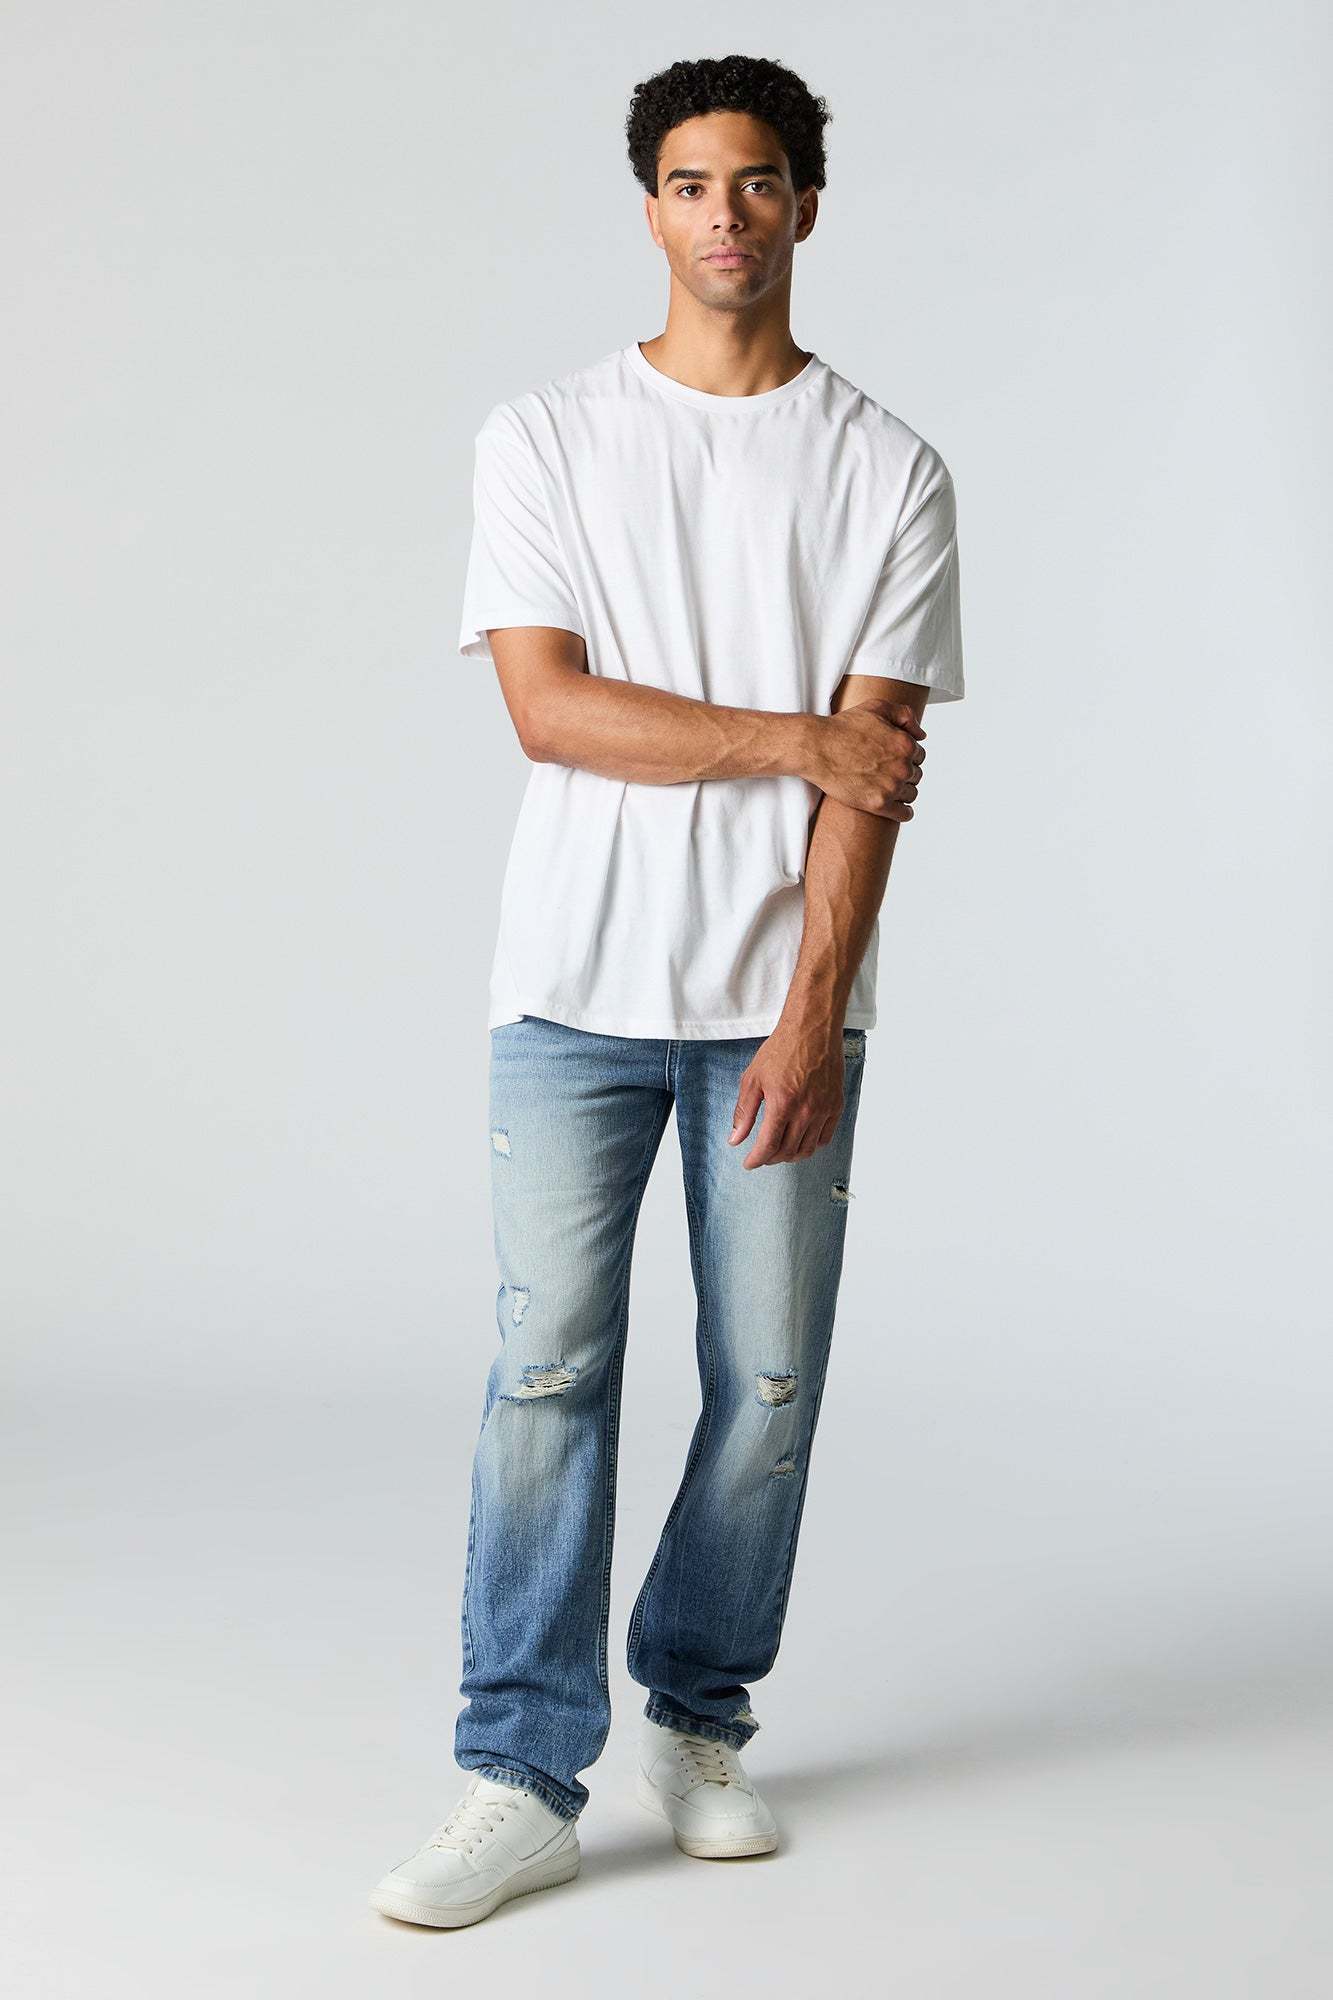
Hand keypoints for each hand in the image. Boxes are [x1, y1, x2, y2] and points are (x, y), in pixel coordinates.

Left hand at [727, 1019, 845, 1168]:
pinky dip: (810, 1145)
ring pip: (807, 1149)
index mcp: (782, 1104)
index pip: (768, 1146)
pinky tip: (800, 1139)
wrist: (812, 1030)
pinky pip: (824, 1138)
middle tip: (762, 1154)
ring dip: (790, 1155)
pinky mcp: (836, 1105)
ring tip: (779, 1149)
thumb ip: (744, 1112)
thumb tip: (735, 1139)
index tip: (749, 1163)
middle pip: (787, 1151)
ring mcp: (824, 1110)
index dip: (756, 1160)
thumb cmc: (781, 1050)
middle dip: (771, 1158)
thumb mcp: (753, 1078)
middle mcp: (806, 1111)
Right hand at [811, 700, 925, 817]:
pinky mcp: (878, 804)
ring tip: (889, 788)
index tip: (894, 759)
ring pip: (911, 794)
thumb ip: (904, 715)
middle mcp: (902, 766)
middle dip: (905, 773)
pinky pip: (904, 814)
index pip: (919, 755)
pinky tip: (896, 807)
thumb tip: (921, 735)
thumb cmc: (843, 727)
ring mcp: (891, 787)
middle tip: (887, 773)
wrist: (817, 748)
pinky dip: (904, 812)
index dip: (907, 756)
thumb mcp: (876, 707)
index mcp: (905, 744)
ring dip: (904, 792)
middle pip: (916, 775)